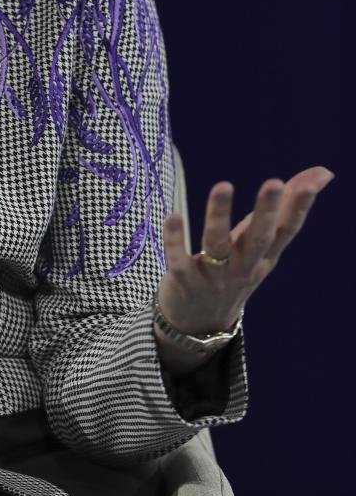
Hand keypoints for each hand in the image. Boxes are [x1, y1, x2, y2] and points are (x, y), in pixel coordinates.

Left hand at [158, 165, 335, 337]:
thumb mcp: (261, 243)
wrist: (200, 324)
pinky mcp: (185, 281)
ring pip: (218, 244)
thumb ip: (284, 208)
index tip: (312, 184)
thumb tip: (323, 172)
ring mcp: (214, 276)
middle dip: (267, 211)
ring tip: (223, 185)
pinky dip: (175, 240)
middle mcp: (243, 266)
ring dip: (219, 216)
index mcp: (264, 256)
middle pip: (259, 238)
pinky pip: (179, 260)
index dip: (299, 207)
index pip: (287, 231)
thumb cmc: (234, 269)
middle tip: (275, 182)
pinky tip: (172, 217)